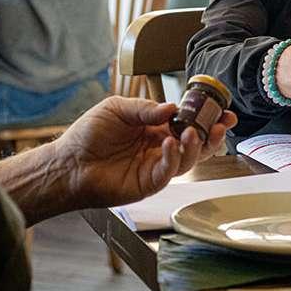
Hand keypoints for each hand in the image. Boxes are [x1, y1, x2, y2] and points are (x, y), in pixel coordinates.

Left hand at [53, 95, 236, 207]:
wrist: (69, 162)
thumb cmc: (89, 134)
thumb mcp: (117, 109)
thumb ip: (145, 108)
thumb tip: (173, 107)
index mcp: (154, 128)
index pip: (187, 122)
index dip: (205, 117)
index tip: (222, 109)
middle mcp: (159, 148)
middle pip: (196, 143)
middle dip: (212, 134)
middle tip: (222, 124)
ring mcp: (155, 167)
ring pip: (188, 160)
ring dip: (195, 146)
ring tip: (192, 132)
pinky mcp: (148, 183)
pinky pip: (168, 172)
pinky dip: (172, 158)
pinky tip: (169, 144)